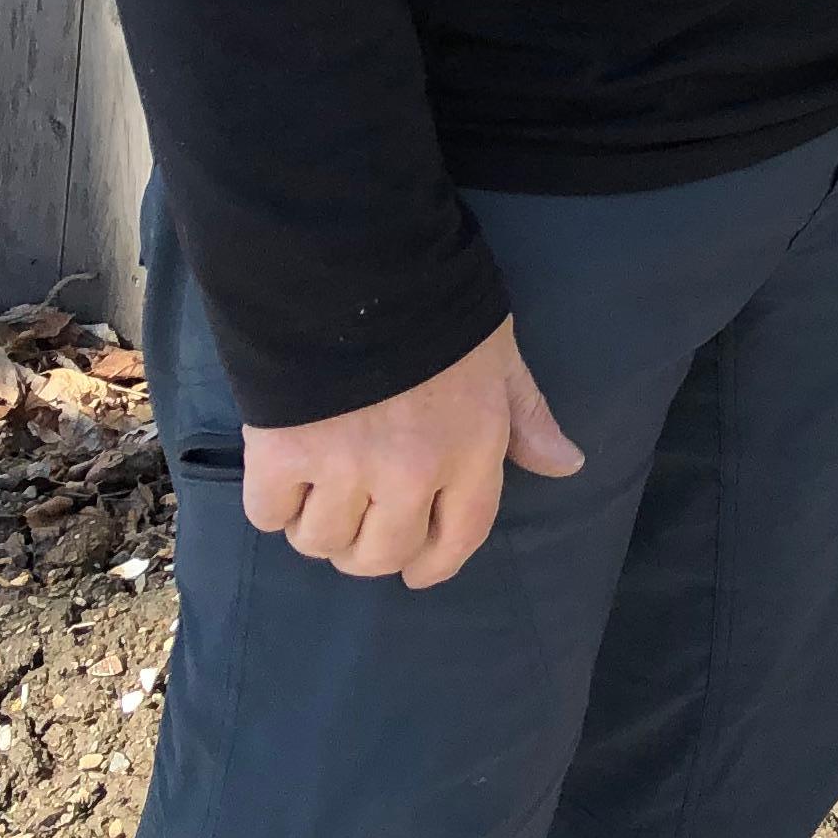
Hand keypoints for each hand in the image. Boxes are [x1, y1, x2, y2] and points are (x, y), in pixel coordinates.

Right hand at [239, 317, 583, 589]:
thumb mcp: (498, 355)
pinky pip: (269, 514)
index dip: (435, 565)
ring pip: (322, 542)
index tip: (417, 572)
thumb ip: (527, 417)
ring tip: (320, 492)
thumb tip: (568, 465)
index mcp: (471, 450)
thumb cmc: (437, 307)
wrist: (354, 264)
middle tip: (360, 520)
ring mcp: (344, 468)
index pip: (459, 539)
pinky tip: (283, 473)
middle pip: (381, 555)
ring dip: (318, 528)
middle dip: (370, 549)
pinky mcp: (281, 454)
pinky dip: (274, 503)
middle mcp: (411, 473)